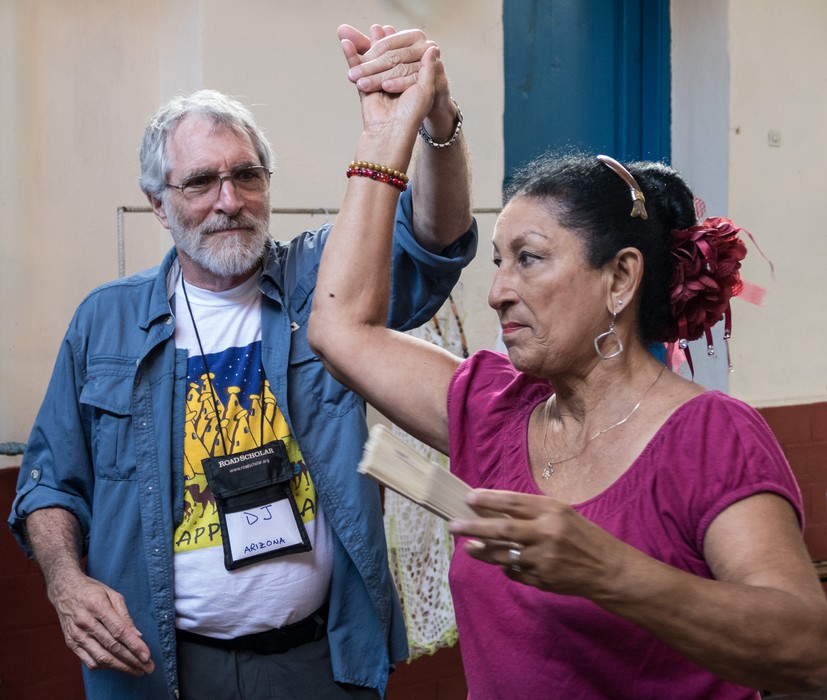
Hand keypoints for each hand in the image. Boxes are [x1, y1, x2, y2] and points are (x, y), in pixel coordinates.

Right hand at [48, 569, 153, 675]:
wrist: (64, 591)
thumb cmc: (92, 591)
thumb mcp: (112, 594)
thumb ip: (125, 616)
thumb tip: (137, 635)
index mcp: (97, 606)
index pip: (119, 630)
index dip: (134, 645)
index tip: (147, 656)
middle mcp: (85, 622)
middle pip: (112, 646)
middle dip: (132, 660)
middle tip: (148, 668)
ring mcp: (76, 635)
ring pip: (101, 657)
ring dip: (121, 667)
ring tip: (136, 670)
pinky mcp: (71, 644)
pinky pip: (89, 661)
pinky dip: (105, 666)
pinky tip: (117, 666)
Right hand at [338, 24, 455, 137]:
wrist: (391, 132)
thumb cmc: (411, 114)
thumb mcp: (425, 88)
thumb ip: (427, 68)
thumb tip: (432, 47)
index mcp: (410, 83)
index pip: (405, 59)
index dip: (401, 45)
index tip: (400, 33)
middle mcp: (394, 83)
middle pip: (387, 58)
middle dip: (382, 42)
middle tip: (379, 27)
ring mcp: (378, 86)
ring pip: (372, 62)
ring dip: (367, 45)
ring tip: (367, 31)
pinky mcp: (364, 89)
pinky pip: (357, 69)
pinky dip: (351, 56)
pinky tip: (347, 43)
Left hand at [449, 489, 630, 595]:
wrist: (607, 569)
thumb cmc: (582, 535)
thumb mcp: (561, 514)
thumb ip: (531, 511)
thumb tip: (493, 509)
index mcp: (552, 511)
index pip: (512, 502)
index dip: (487, 499)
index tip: (468, 498)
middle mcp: (547, 533)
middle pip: (501, 529)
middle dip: (473, 527)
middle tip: (453, 525)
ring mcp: (544, 559)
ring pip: (502, 555)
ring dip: (482, 551)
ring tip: (469, 547)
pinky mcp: (542, 580)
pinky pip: (514, 572)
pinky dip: (506, 567)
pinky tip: (503, 562)